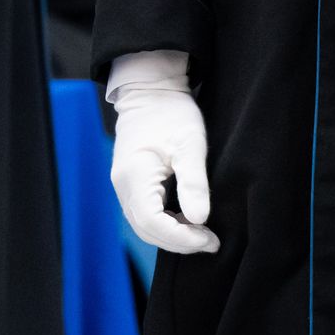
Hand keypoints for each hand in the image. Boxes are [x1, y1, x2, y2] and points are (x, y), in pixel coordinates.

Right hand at [109, 83, 219, 253]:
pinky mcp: (130, 184)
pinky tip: (188, 221)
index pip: (152, 222)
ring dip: (173, 236)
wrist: (150, 91)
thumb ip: (193, 181)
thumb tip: (199, 219)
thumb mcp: (190, 142)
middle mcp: (122, 186)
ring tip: (203, 235)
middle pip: (146, 230)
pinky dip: (165, 225)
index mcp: (134, 175)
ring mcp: (123, 186)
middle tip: (211, 242)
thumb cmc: (171, 112)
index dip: (181, 238)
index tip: (210, 239)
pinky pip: (145, 215)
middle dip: (179, 242)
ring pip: (144, 226)